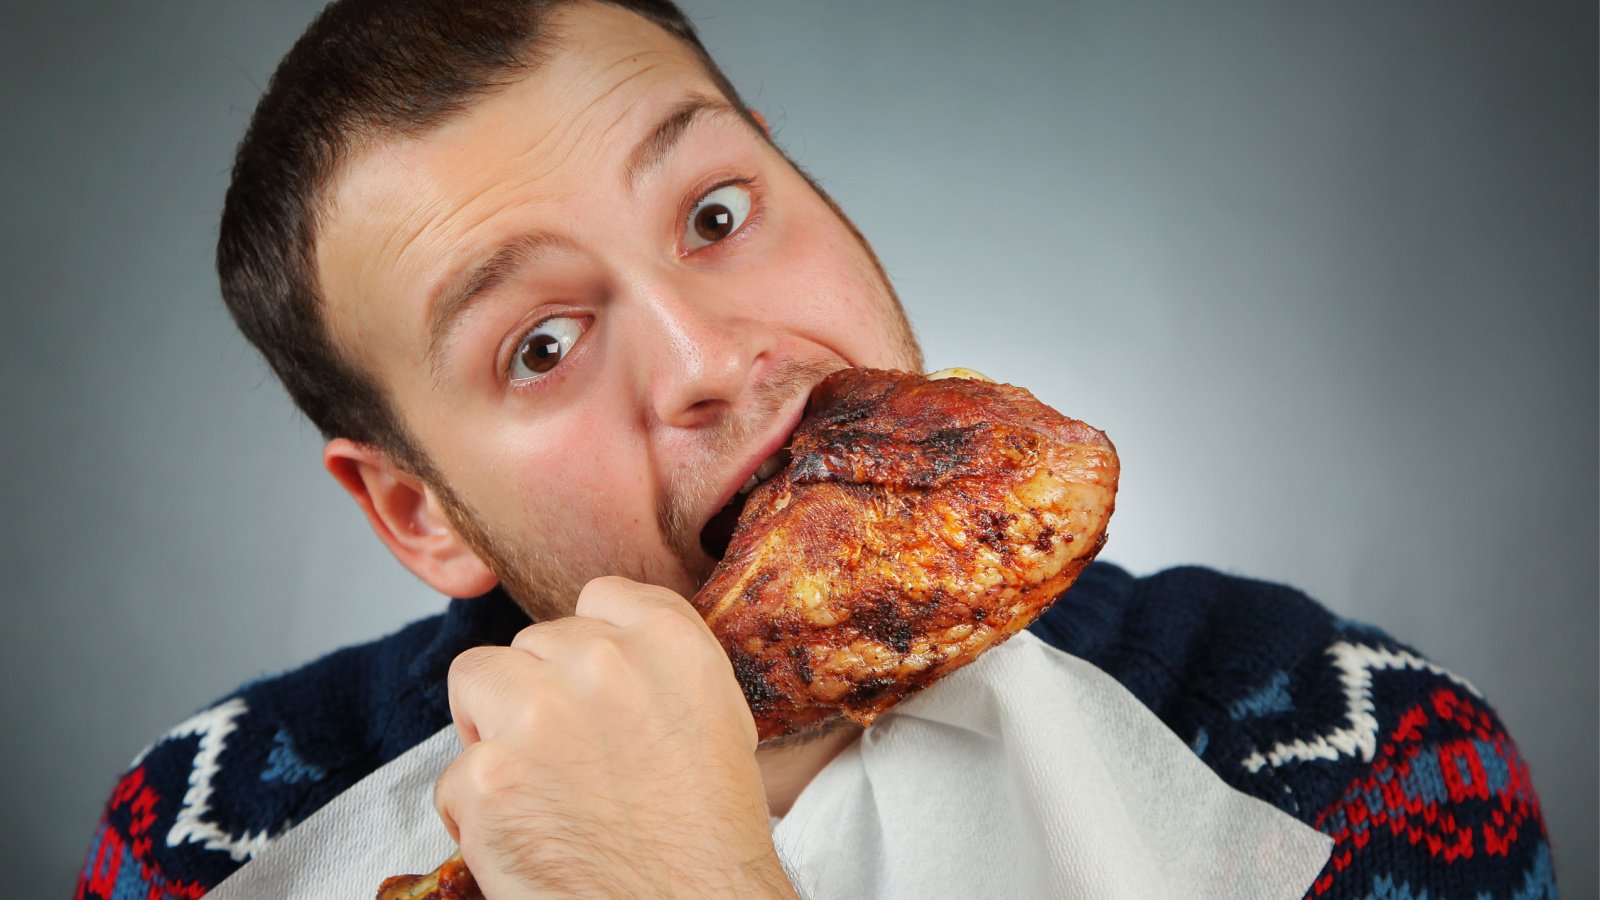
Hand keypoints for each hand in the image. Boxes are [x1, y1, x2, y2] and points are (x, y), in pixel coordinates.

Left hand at [434, 576, 796, 898]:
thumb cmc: (709, 836)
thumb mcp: (718, 719)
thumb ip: (661, 663)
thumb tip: (609, 641)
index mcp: (667, 642)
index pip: (601, 597)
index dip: (590, 648)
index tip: (592, 687)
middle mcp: (602, 662)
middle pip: (534, 642)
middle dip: (541, 693)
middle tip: (570, 757)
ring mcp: (537, 715)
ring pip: (477, 679)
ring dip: (493, 729)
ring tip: (533, 784)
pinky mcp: (486, 778)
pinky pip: (456, 773)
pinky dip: (478, 812)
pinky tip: (527, 837)